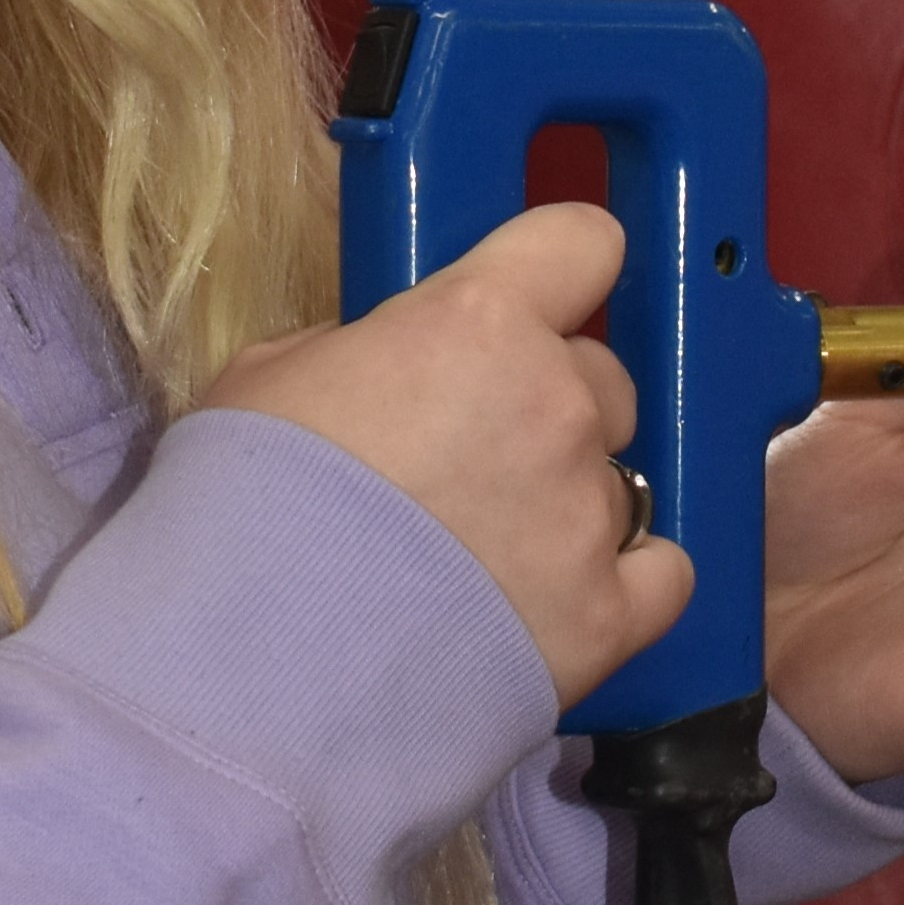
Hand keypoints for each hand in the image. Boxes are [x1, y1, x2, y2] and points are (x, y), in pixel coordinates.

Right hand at [209, 202, 695, 710]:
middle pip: (602, 377)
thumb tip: (381, 365)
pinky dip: (622, 585)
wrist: (254, 661)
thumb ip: (354, 352)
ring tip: (483, 560)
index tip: (535, 304)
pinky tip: (557, 604)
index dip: (560, 269)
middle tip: (470, 461)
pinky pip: (661, 576)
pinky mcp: (609, 616)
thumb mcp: (266, 379)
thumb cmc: (242, 503)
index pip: (581, 243)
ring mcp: (590, 512)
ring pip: (618, 480)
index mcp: (479, 320)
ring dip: (566, 504)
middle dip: (549, 407)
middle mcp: (558, 402)